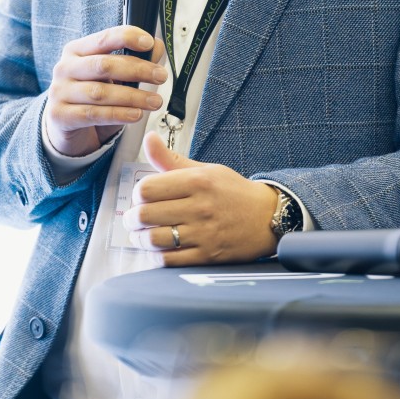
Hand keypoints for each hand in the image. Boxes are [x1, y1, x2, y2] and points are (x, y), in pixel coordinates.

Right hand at [43, 26, 168, 157]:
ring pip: (100, 92)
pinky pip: (93, 114)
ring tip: (155, 101)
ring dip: (133, 96)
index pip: (103, 38)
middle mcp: (64, 68)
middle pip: (103, 65)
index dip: (127, 37)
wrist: (68, 127)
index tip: (149, 43)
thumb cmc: (92, 96)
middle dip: (137, 70)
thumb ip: (134, 60)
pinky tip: (136, 114)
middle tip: (161, 76)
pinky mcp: (60, 115)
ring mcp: (59, 92)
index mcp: (76, 50)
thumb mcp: (113, 77)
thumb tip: (157, 47)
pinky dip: (118, 114)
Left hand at [122, 130, 280, 265]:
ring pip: (154, 240)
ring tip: (141, 235)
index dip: (136, 195)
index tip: (140, 198)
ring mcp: (204, 234)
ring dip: (140, 239)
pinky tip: (157, 249)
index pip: (147, 189)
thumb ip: (171, 158)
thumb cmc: (231, 192)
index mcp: (198, 181)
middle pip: (145, 215)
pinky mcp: (207, 256)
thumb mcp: (205, 169)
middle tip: (133, 219)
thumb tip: (149, 138)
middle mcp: (200, 207)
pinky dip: (155, 257)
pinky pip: (169, 261)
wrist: (267, 218)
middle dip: (132, 219)